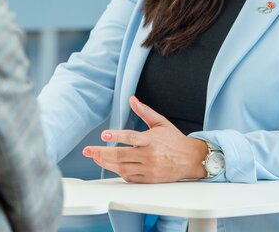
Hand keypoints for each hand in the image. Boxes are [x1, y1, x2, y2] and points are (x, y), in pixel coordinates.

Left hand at [82, 96, 208, 182]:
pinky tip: (110, 166)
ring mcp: (149, 169)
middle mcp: (149, 155)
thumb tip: (132, 99)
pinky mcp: (149, 179)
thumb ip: (145, 111)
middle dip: (101, 153)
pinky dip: (118, 171)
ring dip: (106, 163)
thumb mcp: (161, 122)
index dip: (116, 135)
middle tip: (88, 150)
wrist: (191, 160)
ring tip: (95, 157)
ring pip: (122, 168)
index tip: (103, 134)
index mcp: (151, 140)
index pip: (131, 137)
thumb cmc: (174, 140)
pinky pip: (130, 177)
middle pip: (121, 155)